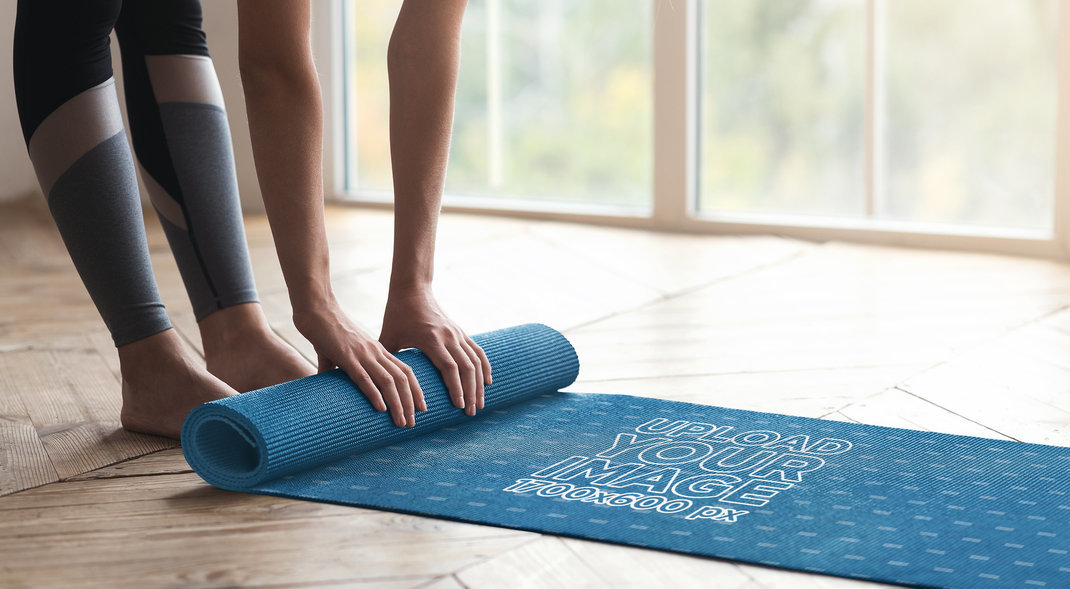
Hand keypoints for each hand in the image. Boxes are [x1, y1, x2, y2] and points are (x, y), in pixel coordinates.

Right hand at [293, 298, 424, 426]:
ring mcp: (362, 354)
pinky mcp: (346, 357)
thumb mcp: (339, 351)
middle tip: (413, 423)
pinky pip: (364, 377)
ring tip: (401, 422)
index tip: (421, 407)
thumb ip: (337, 367)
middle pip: (402, 379)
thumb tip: (326, 380)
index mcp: (377, 350)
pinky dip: (375, 394)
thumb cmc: (326, 330)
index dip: (416, 390)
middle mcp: (375, 352)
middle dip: (410, 403)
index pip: (405, 371)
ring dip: (398, 404)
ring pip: (388, 381)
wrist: (316, 310)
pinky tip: (381, 409)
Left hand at [379, 290, 490, 415]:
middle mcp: (448, 336)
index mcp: (430, 338)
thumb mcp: (388, 337)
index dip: (456, 388)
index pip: (449, 367)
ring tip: (480, 404)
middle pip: (467, 368)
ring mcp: (457, 333)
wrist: (413, 288)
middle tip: (471, 413)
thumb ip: (386, 361)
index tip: (459, 406)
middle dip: (471, 392)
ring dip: (480, 384)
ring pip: (475, 361)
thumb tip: (377, 385)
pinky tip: (488, 382)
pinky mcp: (461, 331)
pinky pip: (477, 351)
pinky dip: (484, 367)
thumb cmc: (397, 314)